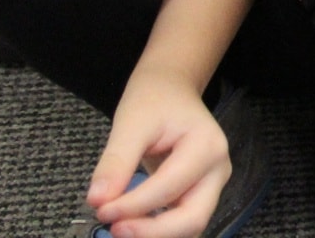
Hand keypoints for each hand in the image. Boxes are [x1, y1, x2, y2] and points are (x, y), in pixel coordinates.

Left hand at [87, 72, 229, 237]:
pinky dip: (158, 230)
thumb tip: (97, 200)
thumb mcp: (130, 123)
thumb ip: (115, 162)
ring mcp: (212, 185)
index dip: (134, 205)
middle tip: (114, 229)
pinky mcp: (200, 195)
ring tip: (119, 228)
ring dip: (154, 234)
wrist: (170, 91)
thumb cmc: (154, 101)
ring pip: (190, 227)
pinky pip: (181, 223)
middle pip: (192, 218)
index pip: (169, 188)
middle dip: (152, 231)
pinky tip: (133, 225)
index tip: (101, 209)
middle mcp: (217, 171)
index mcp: (207, 147)